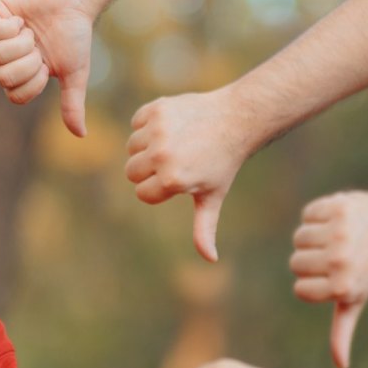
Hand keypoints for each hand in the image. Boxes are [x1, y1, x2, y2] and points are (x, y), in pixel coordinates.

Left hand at [0, 0, 94, 135]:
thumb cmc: (74, 34)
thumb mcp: (74, 73)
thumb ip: (72, 103)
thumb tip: (80, 135)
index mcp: (18, 74)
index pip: (15, 96)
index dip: (34, 83)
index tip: (46, 65)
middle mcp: (2, 57)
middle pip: (2, 78)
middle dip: (28, 63)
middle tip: (38, 47)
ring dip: (22, 43)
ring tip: (31, 31)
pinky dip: (12, 26)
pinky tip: (22, 18)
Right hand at [124, 89, 255, 261]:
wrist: (236, 119)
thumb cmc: (223, 163)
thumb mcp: (212, 197)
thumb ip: (204, 228)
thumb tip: (210, 258)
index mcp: (173, 180)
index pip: (142, 193)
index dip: (158, 189)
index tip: (179, 179)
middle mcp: (162, 155)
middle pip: (131, 172)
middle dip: (148, 169)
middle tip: (176, 160)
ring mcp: (158, 131)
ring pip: (132, 147)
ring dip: (147, 146)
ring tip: (175, 142)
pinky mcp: (156, 109)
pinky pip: (136, 123)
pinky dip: (148, 124)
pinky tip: (173, 125)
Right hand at [290, 189, 367, 367]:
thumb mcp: (355, 300)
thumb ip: (342, 332)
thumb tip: (340, 365)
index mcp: (344, 288)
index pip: (300, 289)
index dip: (311, 284)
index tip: (332, 278)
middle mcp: (342, 262)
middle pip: (295, 263)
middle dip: (310, 259)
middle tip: (337, 255)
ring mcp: (341, 234)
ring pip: (299, 237)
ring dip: (313, 235)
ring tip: (338, 237)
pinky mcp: (339, 208)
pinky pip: (308, 214)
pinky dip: (319, 214)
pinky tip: (338, 218)